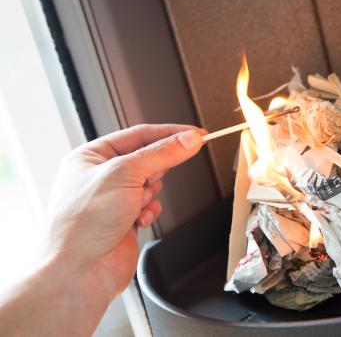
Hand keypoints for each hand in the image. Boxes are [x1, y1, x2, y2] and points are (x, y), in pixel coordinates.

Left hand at [45, 124, 204, 299]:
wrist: (80, 271)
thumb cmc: (83, 224)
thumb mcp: (126, 174)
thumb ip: (163, 154)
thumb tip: (188, 140)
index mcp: (90, 156)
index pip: (139, 134)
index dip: (169, 133)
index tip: (196, 134)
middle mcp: (100, 176)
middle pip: (148, 159)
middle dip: (154, 173)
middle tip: (150, 180)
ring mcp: (112, 199)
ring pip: (152, 184)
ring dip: (149, 196)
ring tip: (134, 206)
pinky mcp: (124, 219)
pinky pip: (151, 206)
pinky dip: (149, 212)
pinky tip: (137, 221)